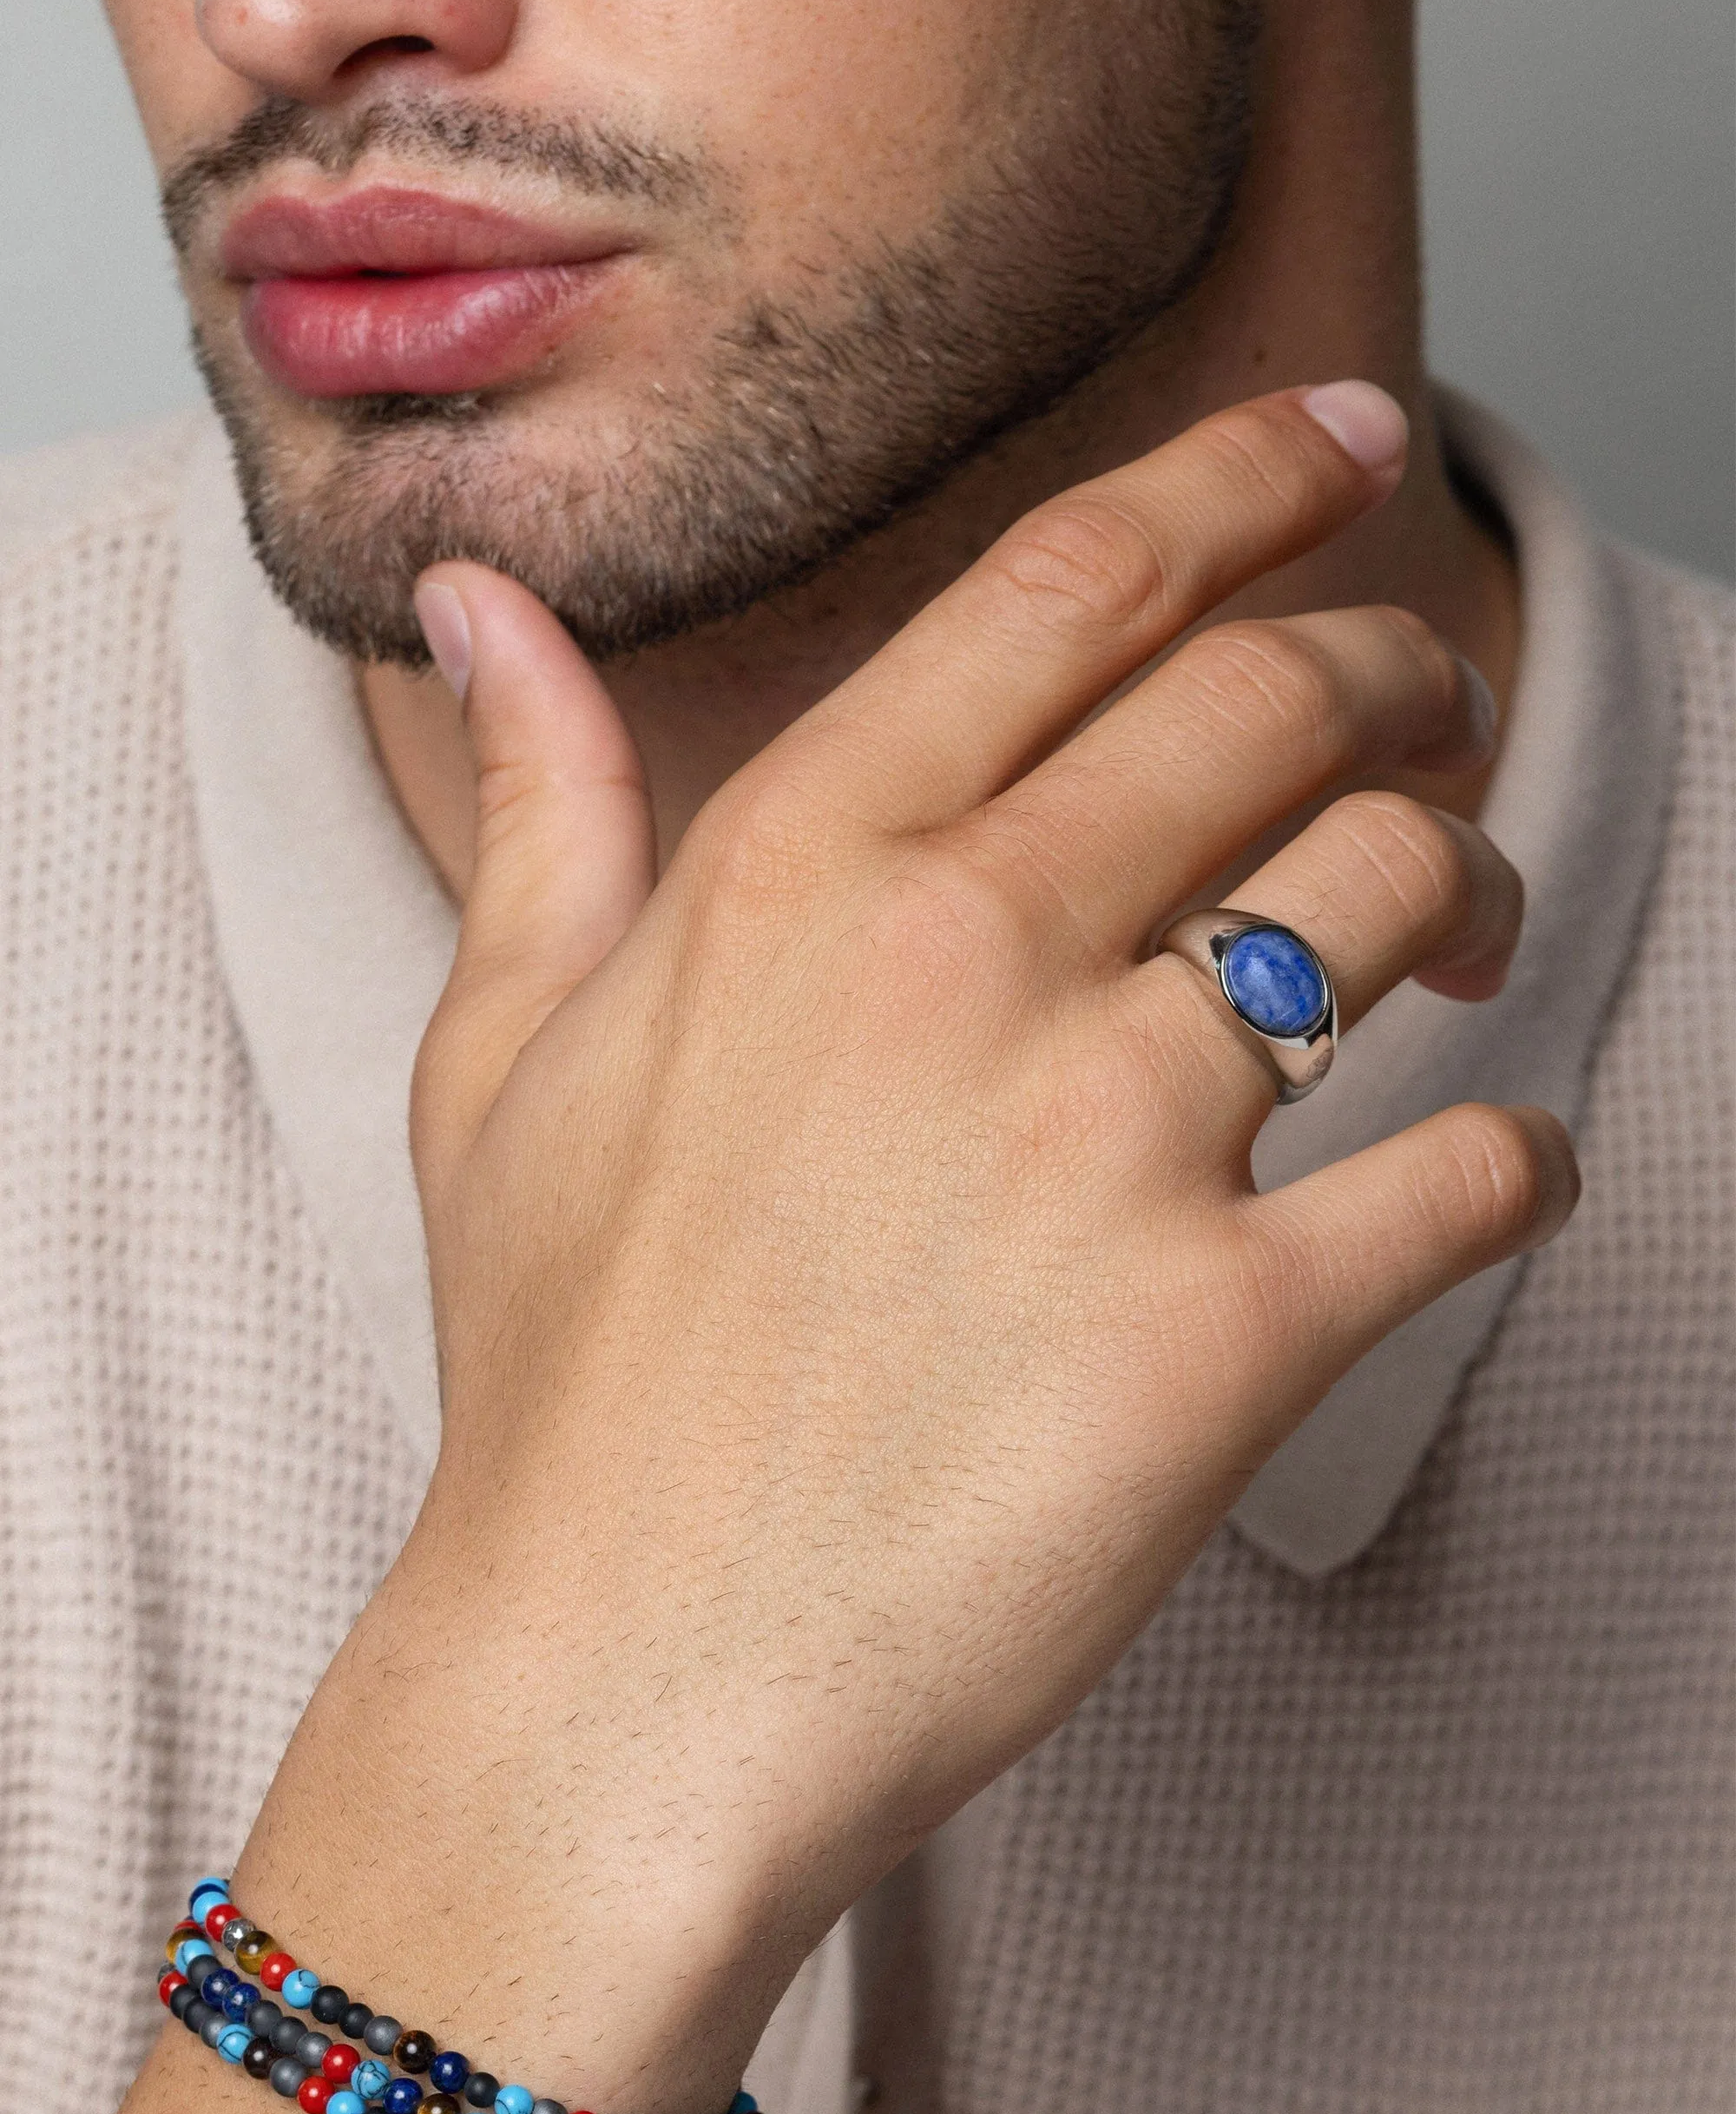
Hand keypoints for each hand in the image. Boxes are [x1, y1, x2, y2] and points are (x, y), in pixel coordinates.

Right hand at [228, 385, 1574, 2113]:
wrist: (623, 1683)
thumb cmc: (564, 1376)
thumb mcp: (499, 1058)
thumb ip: (541, 809)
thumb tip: (480, 607)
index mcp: (802, 861)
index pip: (1077, 578)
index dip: (1245, 472)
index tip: (1348, 430)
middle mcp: (967, 952)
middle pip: (1275, 697)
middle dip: (1394, 664)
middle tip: (1423, 705)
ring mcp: (1109, 1136)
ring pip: (1398, 896)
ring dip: (1468, 880)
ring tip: (1458, 927)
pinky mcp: (1231, 1330)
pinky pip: (1473, 1172)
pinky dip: (1519, 1156)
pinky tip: (1488, 1169)